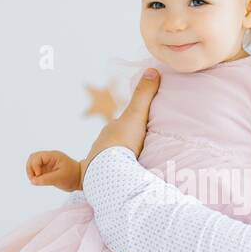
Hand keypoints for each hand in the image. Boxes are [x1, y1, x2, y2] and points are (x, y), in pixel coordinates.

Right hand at [26, 150, 81, 190]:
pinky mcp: (47, 170)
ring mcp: (47, 164)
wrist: (80, 179)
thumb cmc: (73, 176)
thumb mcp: (60, 178)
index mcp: (52, 156)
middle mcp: (49, 158)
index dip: (35, 166)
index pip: (37, 157)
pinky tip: (38, 181)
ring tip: (35, 181)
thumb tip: (33, 181)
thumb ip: (46, 179)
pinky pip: (37, 170)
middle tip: (34, 179)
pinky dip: (35, 175)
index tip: (39, 175)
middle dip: (30, 168)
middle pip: (32, 158)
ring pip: (33, 163)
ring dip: (32, 172)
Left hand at [78, 69, 160, 188]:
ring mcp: (99, 163)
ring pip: (112, 161)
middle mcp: (102, 146)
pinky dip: (115, 178)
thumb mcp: (136, 114)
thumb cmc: (121, 142)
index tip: (143, 132)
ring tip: (136, 171)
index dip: (133, 128)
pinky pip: (107, 177)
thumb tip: (153, 69)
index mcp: (111, 132)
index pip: (123, 127)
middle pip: (117, 144)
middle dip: (127, 148)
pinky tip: (124, 182)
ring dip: (122, 164)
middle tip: (142, 154)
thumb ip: (144, 95)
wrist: (105, 170)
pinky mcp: (97, 180)